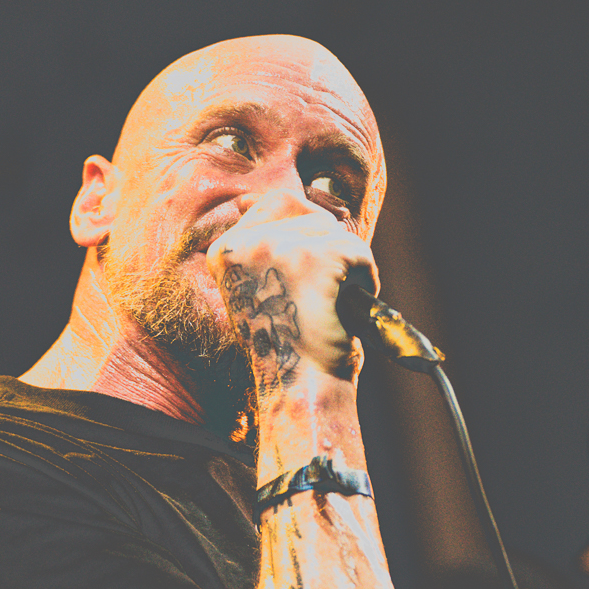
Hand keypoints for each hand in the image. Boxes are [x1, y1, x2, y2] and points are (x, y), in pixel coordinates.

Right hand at [207, 193, 376, 385]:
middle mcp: (246, 243)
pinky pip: (358, 251)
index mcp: (224, 251)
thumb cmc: (287, 345)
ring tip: (330, 305)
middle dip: (325, 248)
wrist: (301, 386)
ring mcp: (282, 247)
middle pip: (307, 212)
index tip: (305, 272)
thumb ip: (262, 246)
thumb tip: (253, 203)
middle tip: (318, 295)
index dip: (303, 232)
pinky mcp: (318, 257)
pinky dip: (364, 279)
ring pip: (335, 232)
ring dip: (345, 267)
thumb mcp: (255, 290)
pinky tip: (346, 309)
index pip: (274, 203)